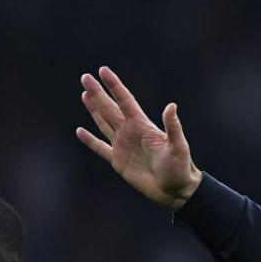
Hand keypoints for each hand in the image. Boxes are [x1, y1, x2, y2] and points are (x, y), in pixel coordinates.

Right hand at [76, 66, 200, 208]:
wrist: (176, 191)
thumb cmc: (180, 168)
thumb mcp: (178, 147)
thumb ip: (173, 127)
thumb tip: (172, 106)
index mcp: (143, 126)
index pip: (125, 100)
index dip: (114, 86)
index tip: (103, 70)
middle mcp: (131, 132)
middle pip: (110, 108)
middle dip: (97, 92)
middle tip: (85, 77)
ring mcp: (123, 145)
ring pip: (104, 123)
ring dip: (94, 109)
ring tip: (85, 94)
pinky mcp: (118, 161)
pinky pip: (100, 147)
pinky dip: (89, 140)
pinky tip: (80, 131)